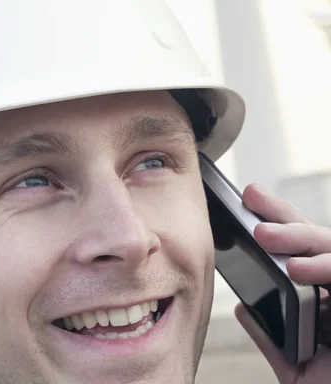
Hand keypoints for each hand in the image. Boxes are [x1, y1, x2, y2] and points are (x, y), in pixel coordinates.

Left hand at [234, 183, 330, 383]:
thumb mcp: (295, 367)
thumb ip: (271, 338)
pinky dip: (325, 268)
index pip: (300, 250)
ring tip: (265, 237)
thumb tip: (242, 308)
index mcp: (323, 297)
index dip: (279, 219)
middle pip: (319, 241)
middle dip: (285, 218)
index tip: (249, 198)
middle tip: (251, 201)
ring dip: (303, 240)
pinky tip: (299, 273)